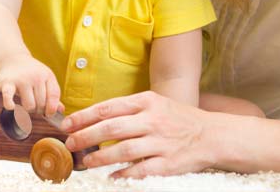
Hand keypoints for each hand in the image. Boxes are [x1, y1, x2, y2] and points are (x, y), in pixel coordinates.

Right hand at [0, 55, 62, 116]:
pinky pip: (8, 98)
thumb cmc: (31, 74)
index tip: (48, 113)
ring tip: (25, 104)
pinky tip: (12, 106)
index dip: (52, 108)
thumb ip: (52, 95)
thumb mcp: (45, 79)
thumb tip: (61, 110)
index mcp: (48, 75)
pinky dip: (10, 105)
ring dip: (27, 110)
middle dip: (38, 110)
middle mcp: (36, 77)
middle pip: (41, 104)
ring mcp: (21, 80)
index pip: (54, 96)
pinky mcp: (7, 83)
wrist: (12, 59)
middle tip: (34, 106)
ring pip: (29, 106)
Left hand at [61, 91, 216, 177]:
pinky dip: (124, 174)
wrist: (212, 134)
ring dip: (100, 158)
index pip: (108, 108)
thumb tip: (94, 118)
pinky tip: (111, 177)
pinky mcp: (168, 162)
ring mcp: (161, 142)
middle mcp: (152, 120)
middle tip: (70, 144)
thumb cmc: (177, 118)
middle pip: (111, 128)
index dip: (84, 117)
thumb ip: (128, 110)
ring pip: (123, 150)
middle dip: (86, 137)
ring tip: (86, 162)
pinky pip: (141, 170)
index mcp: (146, 102)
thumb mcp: (154, 103)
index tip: (67, 125)